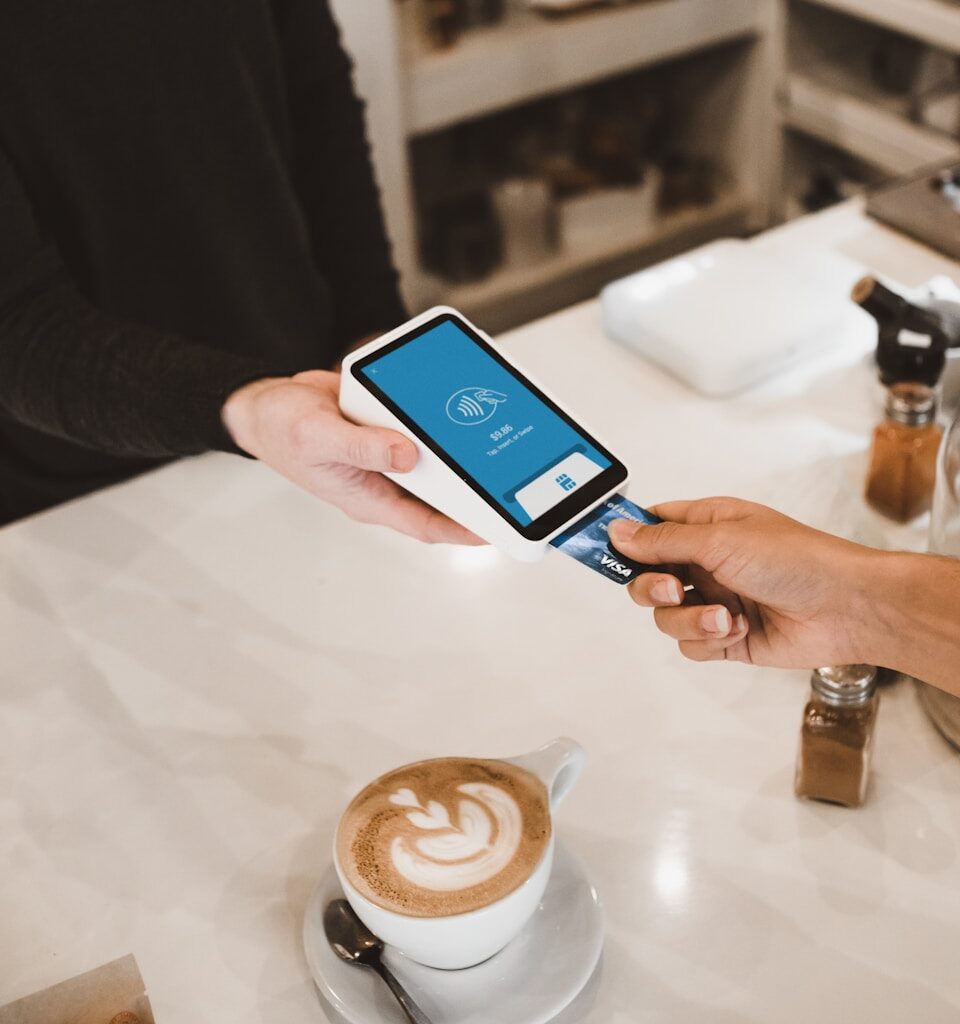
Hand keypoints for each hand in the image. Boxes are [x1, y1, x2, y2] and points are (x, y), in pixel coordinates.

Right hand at [222, 370, 481, 544]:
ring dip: (462, 456)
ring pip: (436, 463)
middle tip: (513, 484)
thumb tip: (408, 454)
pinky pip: (423, 430)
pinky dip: (441, 423)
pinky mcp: (391, 428)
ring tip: (498, 446)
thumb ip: (363, 447)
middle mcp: (385, 481)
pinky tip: (461, 410)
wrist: (266, 403)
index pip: (426, 524)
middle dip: (476, 494)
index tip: (497, 529)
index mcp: (369, 498)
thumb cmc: (282, 429)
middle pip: (441, 496)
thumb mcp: (318, 437)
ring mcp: (390, 455)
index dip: (464, 530)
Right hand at [608, 498, 877, 667]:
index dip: (625, 539)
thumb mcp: (721, 540)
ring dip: (689, 620)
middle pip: (647, 578)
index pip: (649, 528)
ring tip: (724, 616)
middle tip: (673, 589)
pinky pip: (689, 645)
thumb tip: (618, 532)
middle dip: (653, 589)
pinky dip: (706, 640)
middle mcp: (707, 562)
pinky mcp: (726, 637)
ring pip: (666, 617)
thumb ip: (663, 541)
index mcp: (706, 526)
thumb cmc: (798, 559)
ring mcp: (716, 600)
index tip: (600, 549)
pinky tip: (736, 629)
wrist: (846, 608)